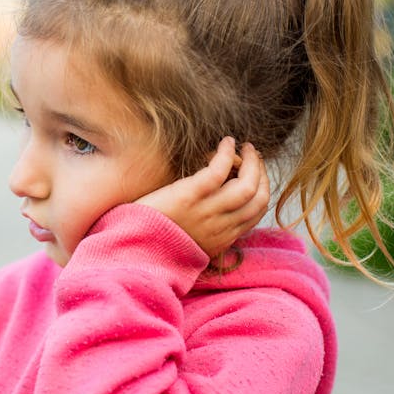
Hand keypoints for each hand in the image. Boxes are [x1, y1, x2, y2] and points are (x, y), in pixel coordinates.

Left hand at [135, 137, 269, 258]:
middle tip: (255, 156)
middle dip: (262, 173)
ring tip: (245, 146)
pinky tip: (225, 143)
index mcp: (221, 239)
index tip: (256, 175)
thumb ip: (206, 231)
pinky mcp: (189, 196)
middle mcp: (220, 227)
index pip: (256, 214)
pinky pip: (219, 171)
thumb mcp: (190, 243)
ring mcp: (206, 212)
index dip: (262, 190)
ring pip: (247, 185)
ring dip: (251, 161)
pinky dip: (227, 154)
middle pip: (258, 198)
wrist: (132, 250)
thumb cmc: (154, 240)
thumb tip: (216, 211)